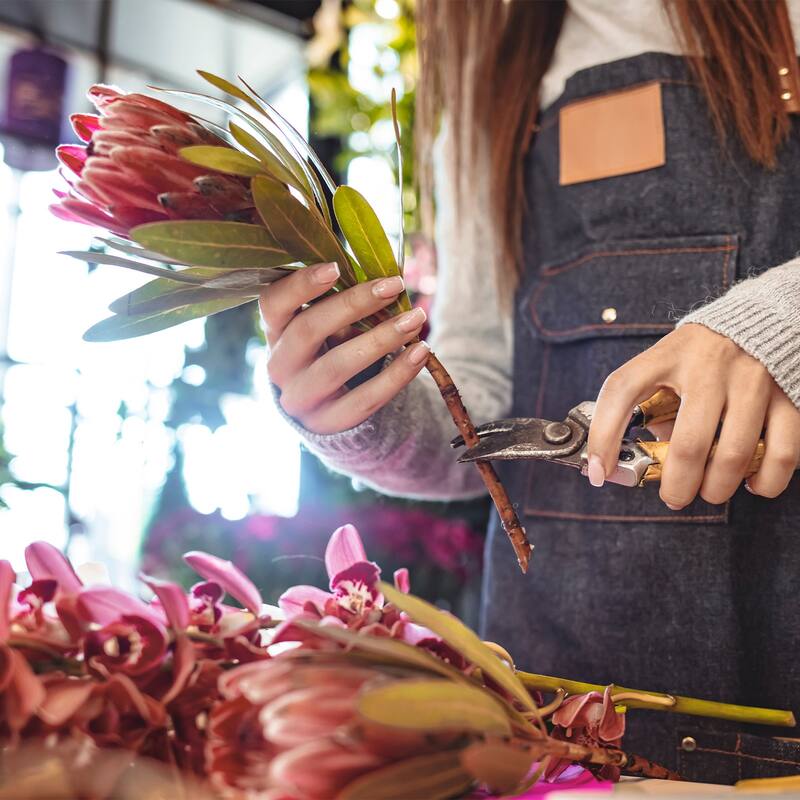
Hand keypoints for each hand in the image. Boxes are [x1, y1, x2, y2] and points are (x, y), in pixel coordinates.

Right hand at [259, 262, 429, 434]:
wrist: (329, 408)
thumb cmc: (332, 350)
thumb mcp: (328, 327)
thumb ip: (343, 306)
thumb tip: (383, 279)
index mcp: (276, 332)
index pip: (273, 303)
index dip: (300, 285)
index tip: (336, 267)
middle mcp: (280, 366)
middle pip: (308, 330)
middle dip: (354, 304)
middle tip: (394, 285)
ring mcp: (300, 398)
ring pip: (337, 365)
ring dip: (381, 338)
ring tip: (416, 318)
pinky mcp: (327, 423)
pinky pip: (364, 399)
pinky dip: (397, 374)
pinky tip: (421, 352)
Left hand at [586, 324, 799, 507]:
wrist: (764, 316)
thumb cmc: (703, 352)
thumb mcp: (666, 364)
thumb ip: (652, 406)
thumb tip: (644, 462)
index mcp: (667, 355)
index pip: (622, 391)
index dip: (603, 436)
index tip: (596, 471)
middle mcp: (708, 365)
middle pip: (688, 444)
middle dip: (677, 486)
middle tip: (673, 497)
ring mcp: (752, 379)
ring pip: (734, 456)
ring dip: (717, 489)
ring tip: (710, 492)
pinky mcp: (789, 395)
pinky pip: (782, 453)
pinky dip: (766, 480)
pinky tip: (753, 482)